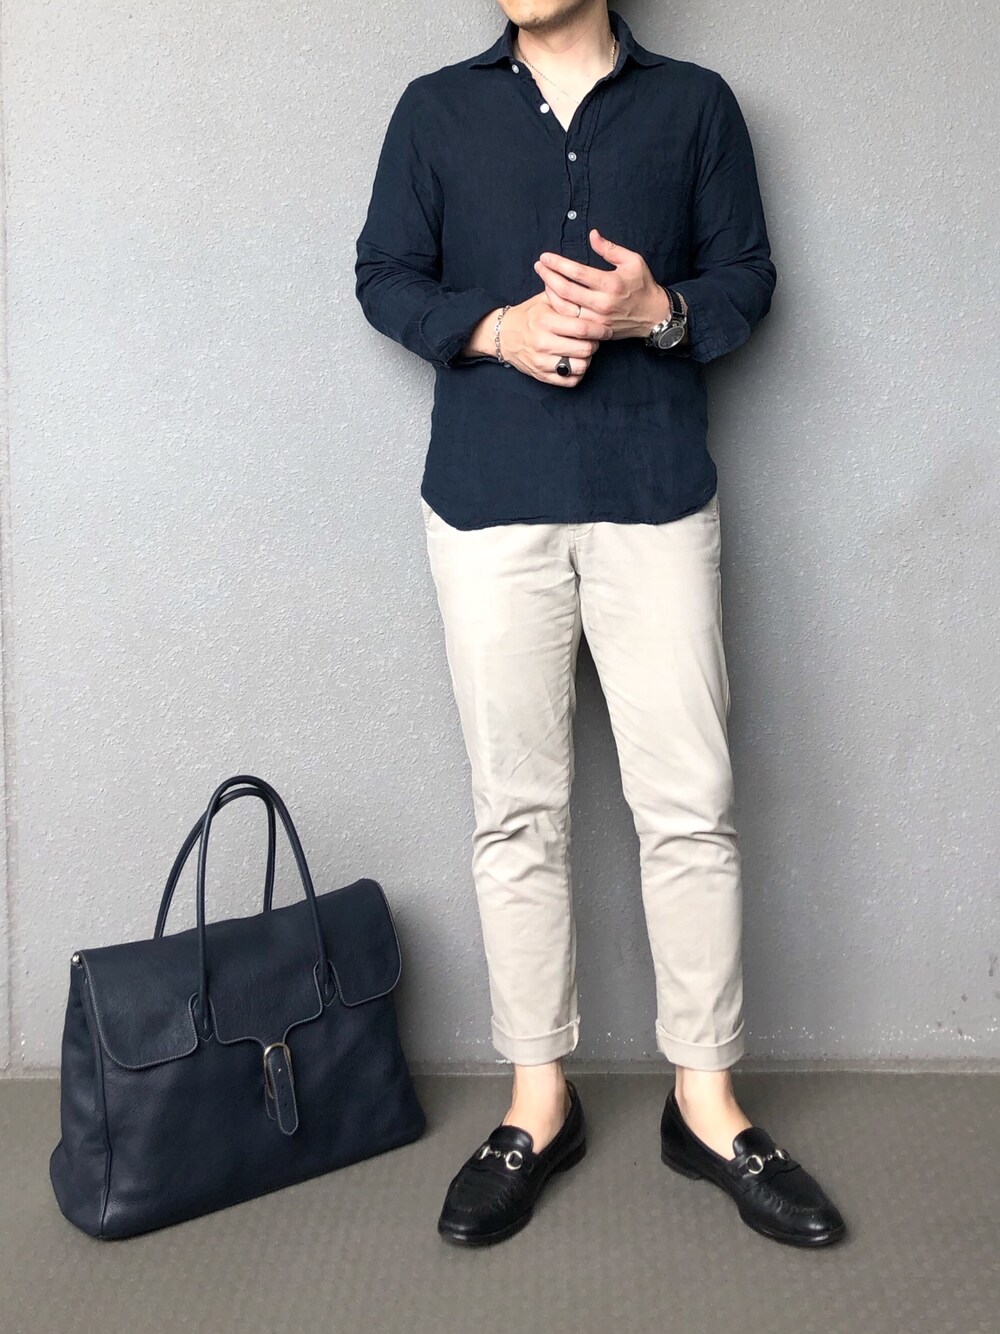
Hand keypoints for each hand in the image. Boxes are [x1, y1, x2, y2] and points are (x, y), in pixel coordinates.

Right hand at [499, 291, 612, 387]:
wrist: (503, 335)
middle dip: (595, 344)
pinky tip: (576, 362)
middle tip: (594, 339)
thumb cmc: (530, 315)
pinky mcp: (542, 376)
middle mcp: (543, 342)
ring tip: (584, 351)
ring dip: (587, 359)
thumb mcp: (544, 300)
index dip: (599, 330)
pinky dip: (578, 373)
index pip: (582, 328)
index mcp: (545, 321)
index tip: (606, 329)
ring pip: (580, 366)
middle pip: (584, 349)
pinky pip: (570, 381)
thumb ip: (566, 298)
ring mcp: (542, 362)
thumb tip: (589, 294)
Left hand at [534, 228, 674, 340]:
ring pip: (565, 308)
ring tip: (544, 279)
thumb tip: (592, 235)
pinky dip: (559, 308)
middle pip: (566, 290)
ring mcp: (598, 320)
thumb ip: (610, 249)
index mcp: (611, 284)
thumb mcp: (633, 260)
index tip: (545, 257)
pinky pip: (571, 321)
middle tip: (539, 266)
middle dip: (548, 276)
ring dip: (550, 293)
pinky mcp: (596, 330)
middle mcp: (602, 303)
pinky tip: (553, 297)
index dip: (558, 264)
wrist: (654, 316)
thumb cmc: (643, 285)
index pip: (577, 273)